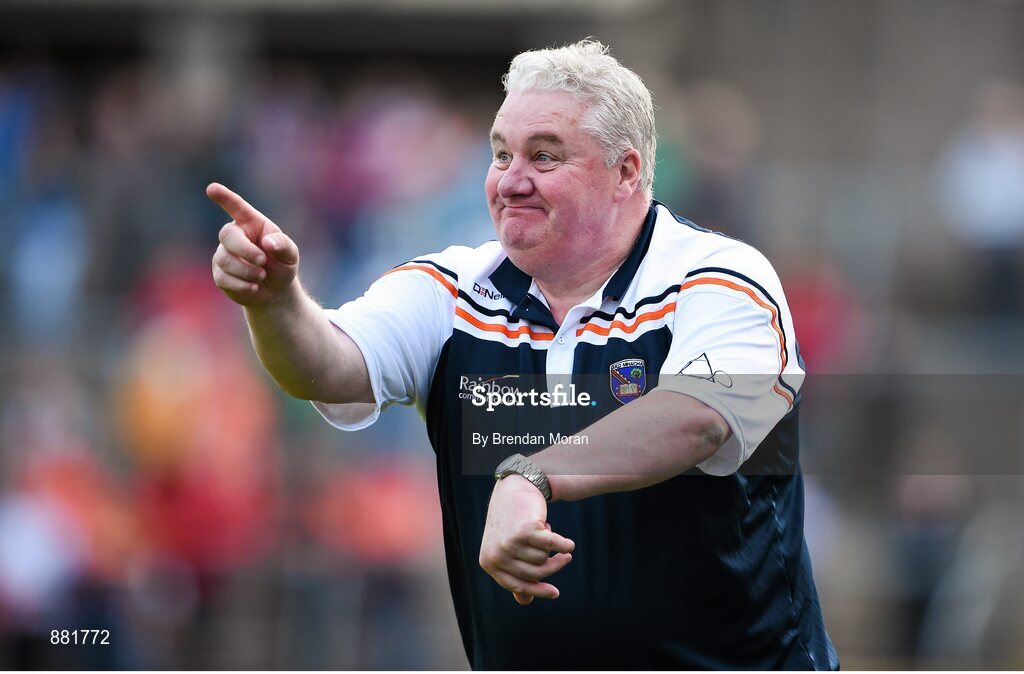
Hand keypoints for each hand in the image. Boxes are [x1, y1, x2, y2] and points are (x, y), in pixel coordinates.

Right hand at [208, 182, 299, 306]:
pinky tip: (253, 287)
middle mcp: (234, 235)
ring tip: (262, 275)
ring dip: (247, 271)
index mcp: (251, 224)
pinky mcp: (219, 273)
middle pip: (227, 235)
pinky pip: (223, 278)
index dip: (225, 198)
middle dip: (245, 250)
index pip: (237, 207)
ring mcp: (223, 253)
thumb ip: (283, 245)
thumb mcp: (290, 255)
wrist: (275, 292)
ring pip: (225, 259)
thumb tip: (267, 242)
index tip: (212, 188)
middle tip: (262, 262)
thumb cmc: (282, 265)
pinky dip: (242, 285)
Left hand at [478, 475, 574, 604]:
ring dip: (553, 550)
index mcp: (489, 562)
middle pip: (534, 573)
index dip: (538, 590)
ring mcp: (509, 543)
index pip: (517, 585)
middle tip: (564, 558)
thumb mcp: (508, 549)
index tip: (555, 593)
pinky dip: (563, 545)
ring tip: (548, 534)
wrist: (514, 489)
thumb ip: (515, 574)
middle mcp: (496, 555)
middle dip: (552, 566)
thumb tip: (525, 601)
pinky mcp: (525, 531)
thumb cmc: (512, 522)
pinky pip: (552, 546)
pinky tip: (570, 544)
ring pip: (543, 560)